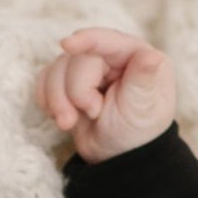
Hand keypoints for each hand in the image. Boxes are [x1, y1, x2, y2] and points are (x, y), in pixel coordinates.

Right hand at [33, 26, 177, 164]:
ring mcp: (87, 69)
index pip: (106, 41)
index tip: (67, 45)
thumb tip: (151, 56)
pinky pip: (46, 80)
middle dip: (75, 92)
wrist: (119, 157)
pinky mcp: (68, 82)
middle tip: (91, 114)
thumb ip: (144, 79)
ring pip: (56, 70)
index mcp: (134, 55)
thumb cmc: (138, 131)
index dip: (85, 41)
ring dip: (58, 100)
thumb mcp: (143, 108)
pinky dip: (47, 98)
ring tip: (69, 124)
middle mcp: (109, 57)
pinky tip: (59, 115)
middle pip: (75, 59)